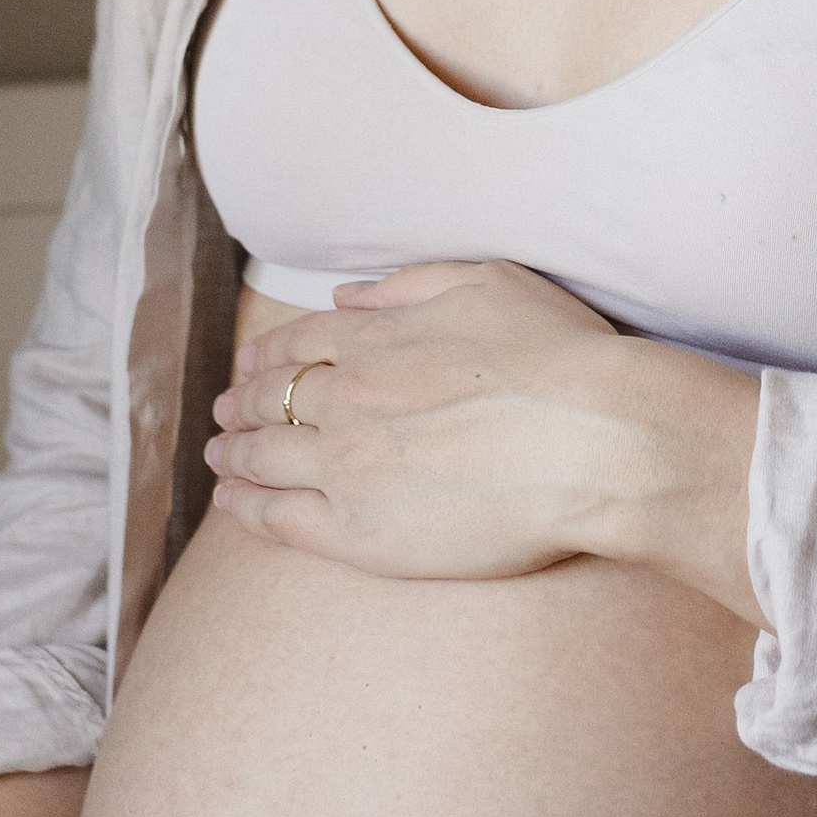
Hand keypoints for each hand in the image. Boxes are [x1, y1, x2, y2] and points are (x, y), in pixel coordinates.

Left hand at [208, 259, 763, 618]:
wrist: (597, 439)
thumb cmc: (561, 357)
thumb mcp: (488, 283)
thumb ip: (410, 284)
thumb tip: (347, 295)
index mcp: (378, 338)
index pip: (301, 344)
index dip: (268, 356)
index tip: (251, 366)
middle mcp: (349, 398)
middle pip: (273, 400)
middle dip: (242, 404)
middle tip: (225, 413)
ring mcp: (348, 467)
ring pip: (264, 457)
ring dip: (233, 453)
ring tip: (219, 458)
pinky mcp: (360, 533)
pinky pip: (281, 519)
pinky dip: (247, 507)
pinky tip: (233, 504)